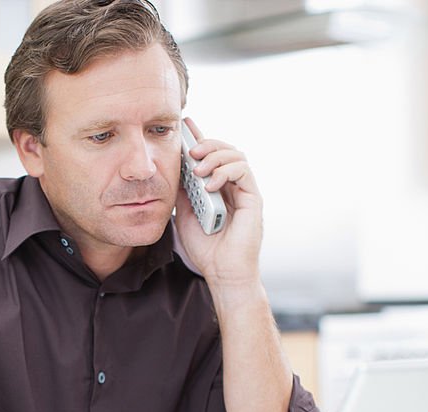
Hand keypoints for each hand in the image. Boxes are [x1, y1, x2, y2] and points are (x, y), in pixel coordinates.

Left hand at [175, 117, 263, 286]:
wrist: (222, 272)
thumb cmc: (205, 248)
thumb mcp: (185, 214)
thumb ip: (183, 191)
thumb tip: (173, 167)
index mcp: (216, 187)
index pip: (210, 156)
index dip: (200, 137)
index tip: (186, 124)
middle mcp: (232, 186)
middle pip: (225, 150)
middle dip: (207, 144)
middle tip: (190, 151)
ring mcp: (244, 191)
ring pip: (236, 156)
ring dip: (216, 157)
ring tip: (198, 170)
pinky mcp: (254, 199)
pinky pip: (244, 173)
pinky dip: (226, 173)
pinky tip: (211, 185)